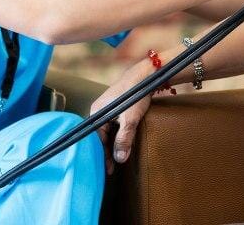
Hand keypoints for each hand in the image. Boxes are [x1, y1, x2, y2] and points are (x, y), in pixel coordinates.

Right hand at [90, 59, 153, 174]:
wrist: (146, 74)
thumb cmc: (135, 94)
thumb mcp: (130, 119)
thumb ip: (124, 139)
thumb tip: (119, 159)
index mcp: (97, 113)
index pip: (96, 139)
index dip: (102, 155)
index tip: (108, 169)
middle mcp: (99, 110)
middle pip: (101, 136)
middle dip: (107, 152)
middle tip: (112, 168)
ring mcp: (108, 108)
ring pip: (108, 131)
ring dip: (113, 144)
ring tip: (118, 158)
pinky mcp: (117, 107)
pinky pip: (114, 125)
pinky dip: (118, 136)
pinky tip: (124, 143)